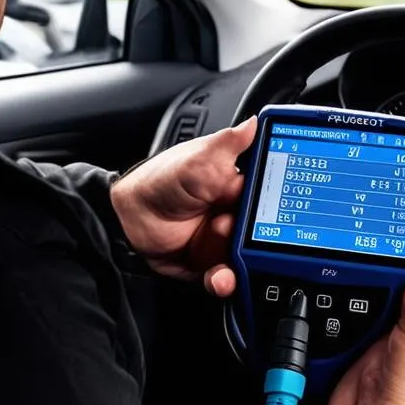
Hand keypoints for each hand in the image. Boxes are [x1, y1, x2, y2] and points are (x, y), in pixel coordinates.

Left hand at [109, 117, 256, 296]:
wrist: (126, 219)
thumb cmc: (160, 182)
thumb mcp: (197, 158)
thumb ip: (229, 144)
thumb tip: (256, 122)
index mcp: (241, 186)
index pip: (274, 198)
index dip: (278, 207)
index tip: (271, 211)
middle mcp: (238, 215)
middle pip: (268, 233)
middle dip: (256, 236)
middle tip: (229, 223)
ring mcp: (226, 242)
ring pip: (251, 259)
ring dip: (240, 259)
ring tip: (219, 244)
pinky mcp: (212, 265)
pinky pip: (229, 279)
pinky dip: (227, 282)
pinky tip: (220, 276)